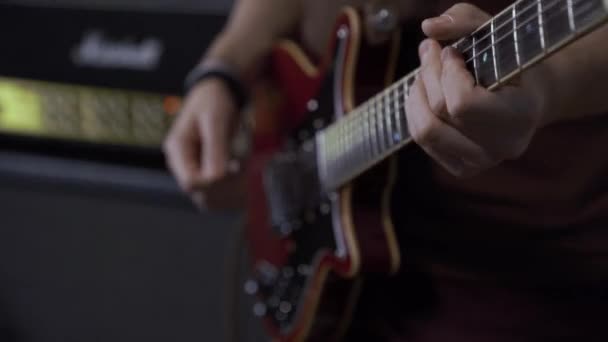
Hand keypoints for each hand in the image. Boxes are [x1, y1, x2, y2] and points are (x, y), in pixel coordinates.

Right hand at [163, 78, 239, 207]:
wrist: (217, 93)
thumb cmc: (214, 102)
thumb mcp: (215, 120)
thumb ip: (215, 148)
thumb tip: (217, 178)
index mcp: (177, 149)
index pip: (190, 183)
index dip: (214, 182)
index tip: (235, 167)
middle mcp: (181, 164)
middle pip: (200, 194)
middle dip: (226, 185)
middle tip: (243, 165)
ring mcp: (193, 171)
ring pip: (211, 198)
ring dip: (232, 188)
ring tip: (243, 165)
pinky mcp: (205, 174)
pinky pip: (219, 194)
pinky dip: (234, 188)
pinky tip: (242, 172)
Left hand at [406, 3, 546, 176]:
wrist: (529, 99)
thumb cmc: (511, 60)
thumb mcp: (496, 31)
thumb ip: (464, 20)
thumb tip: (428, 27)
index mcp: (520, 116)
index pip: (462, 104)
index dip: (448, 73)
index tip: (452, 51)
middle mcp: (501, 147)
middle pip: (439, 114)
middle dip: (427, 75)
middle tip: (430, 50)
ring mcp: (480, 162)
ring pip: (425, 131)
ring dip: (416, 95)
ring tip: (424, 72)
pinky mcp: (461, 168)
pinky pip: (422, 140)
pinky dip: (416, 111)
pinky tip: (425, 93)